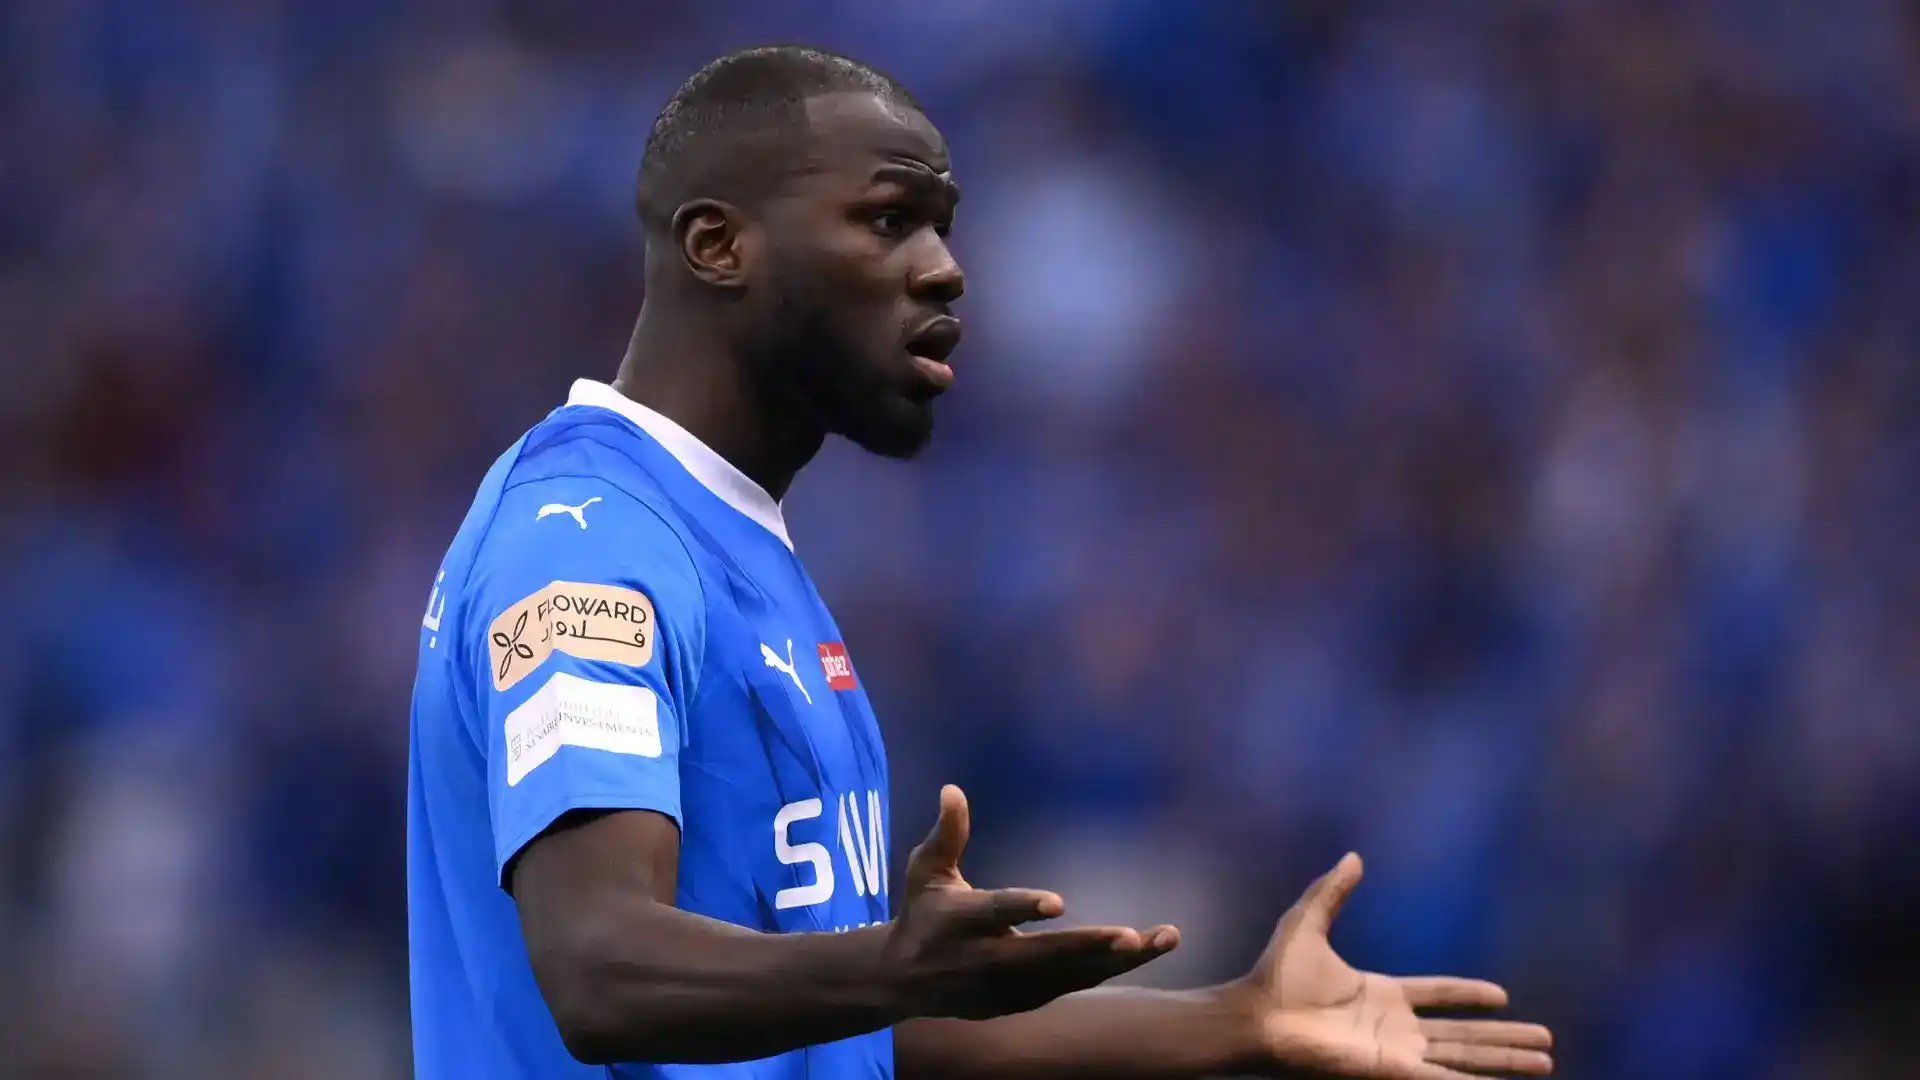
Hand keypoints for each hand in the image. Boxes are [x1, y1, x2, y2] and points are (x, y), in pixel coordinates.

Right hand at [884, 785, 1178, 1019]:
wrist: (902, 983)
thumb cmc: (922, 912)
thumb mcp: (925, 870)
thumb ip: (947, 833)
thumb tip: (953, 788)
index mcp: (958, 921)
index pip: (994, 912)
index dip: (1024, 908)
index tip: (1059, 902)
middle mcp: (983, 959)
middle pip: (1042, 956)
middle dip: (1088, 947)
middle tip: (1132, 935)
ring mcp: (1005, 988)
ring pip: (1068, 977)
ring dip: (1118, 961)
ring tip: (1165, 938)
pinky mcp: (1023, 1002)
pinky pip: (1072, 986)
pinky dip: (1107, 970)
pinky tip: (1144, 950)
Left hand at [1225, 854, 1553, 1078]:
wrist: (1257, 1014)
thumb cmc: (1276, 975)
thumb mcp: (1307, 922)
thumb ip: (1332, 891)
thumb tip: (1354, 856)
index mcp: (1381, 995)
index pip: (1438, 995)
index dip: (1469, 995)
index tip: (1503, 996)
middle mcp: (1396, 1028)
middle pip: (1464, 1034)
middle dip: (1505, 1040)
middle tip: (1546, 1045)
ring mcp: (1397, 1053)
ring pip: (1465, 1057)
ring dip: (1505, 1062)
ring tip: (1546, 1064)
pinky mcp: (1391, 1072)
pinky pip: (1442, 1078)